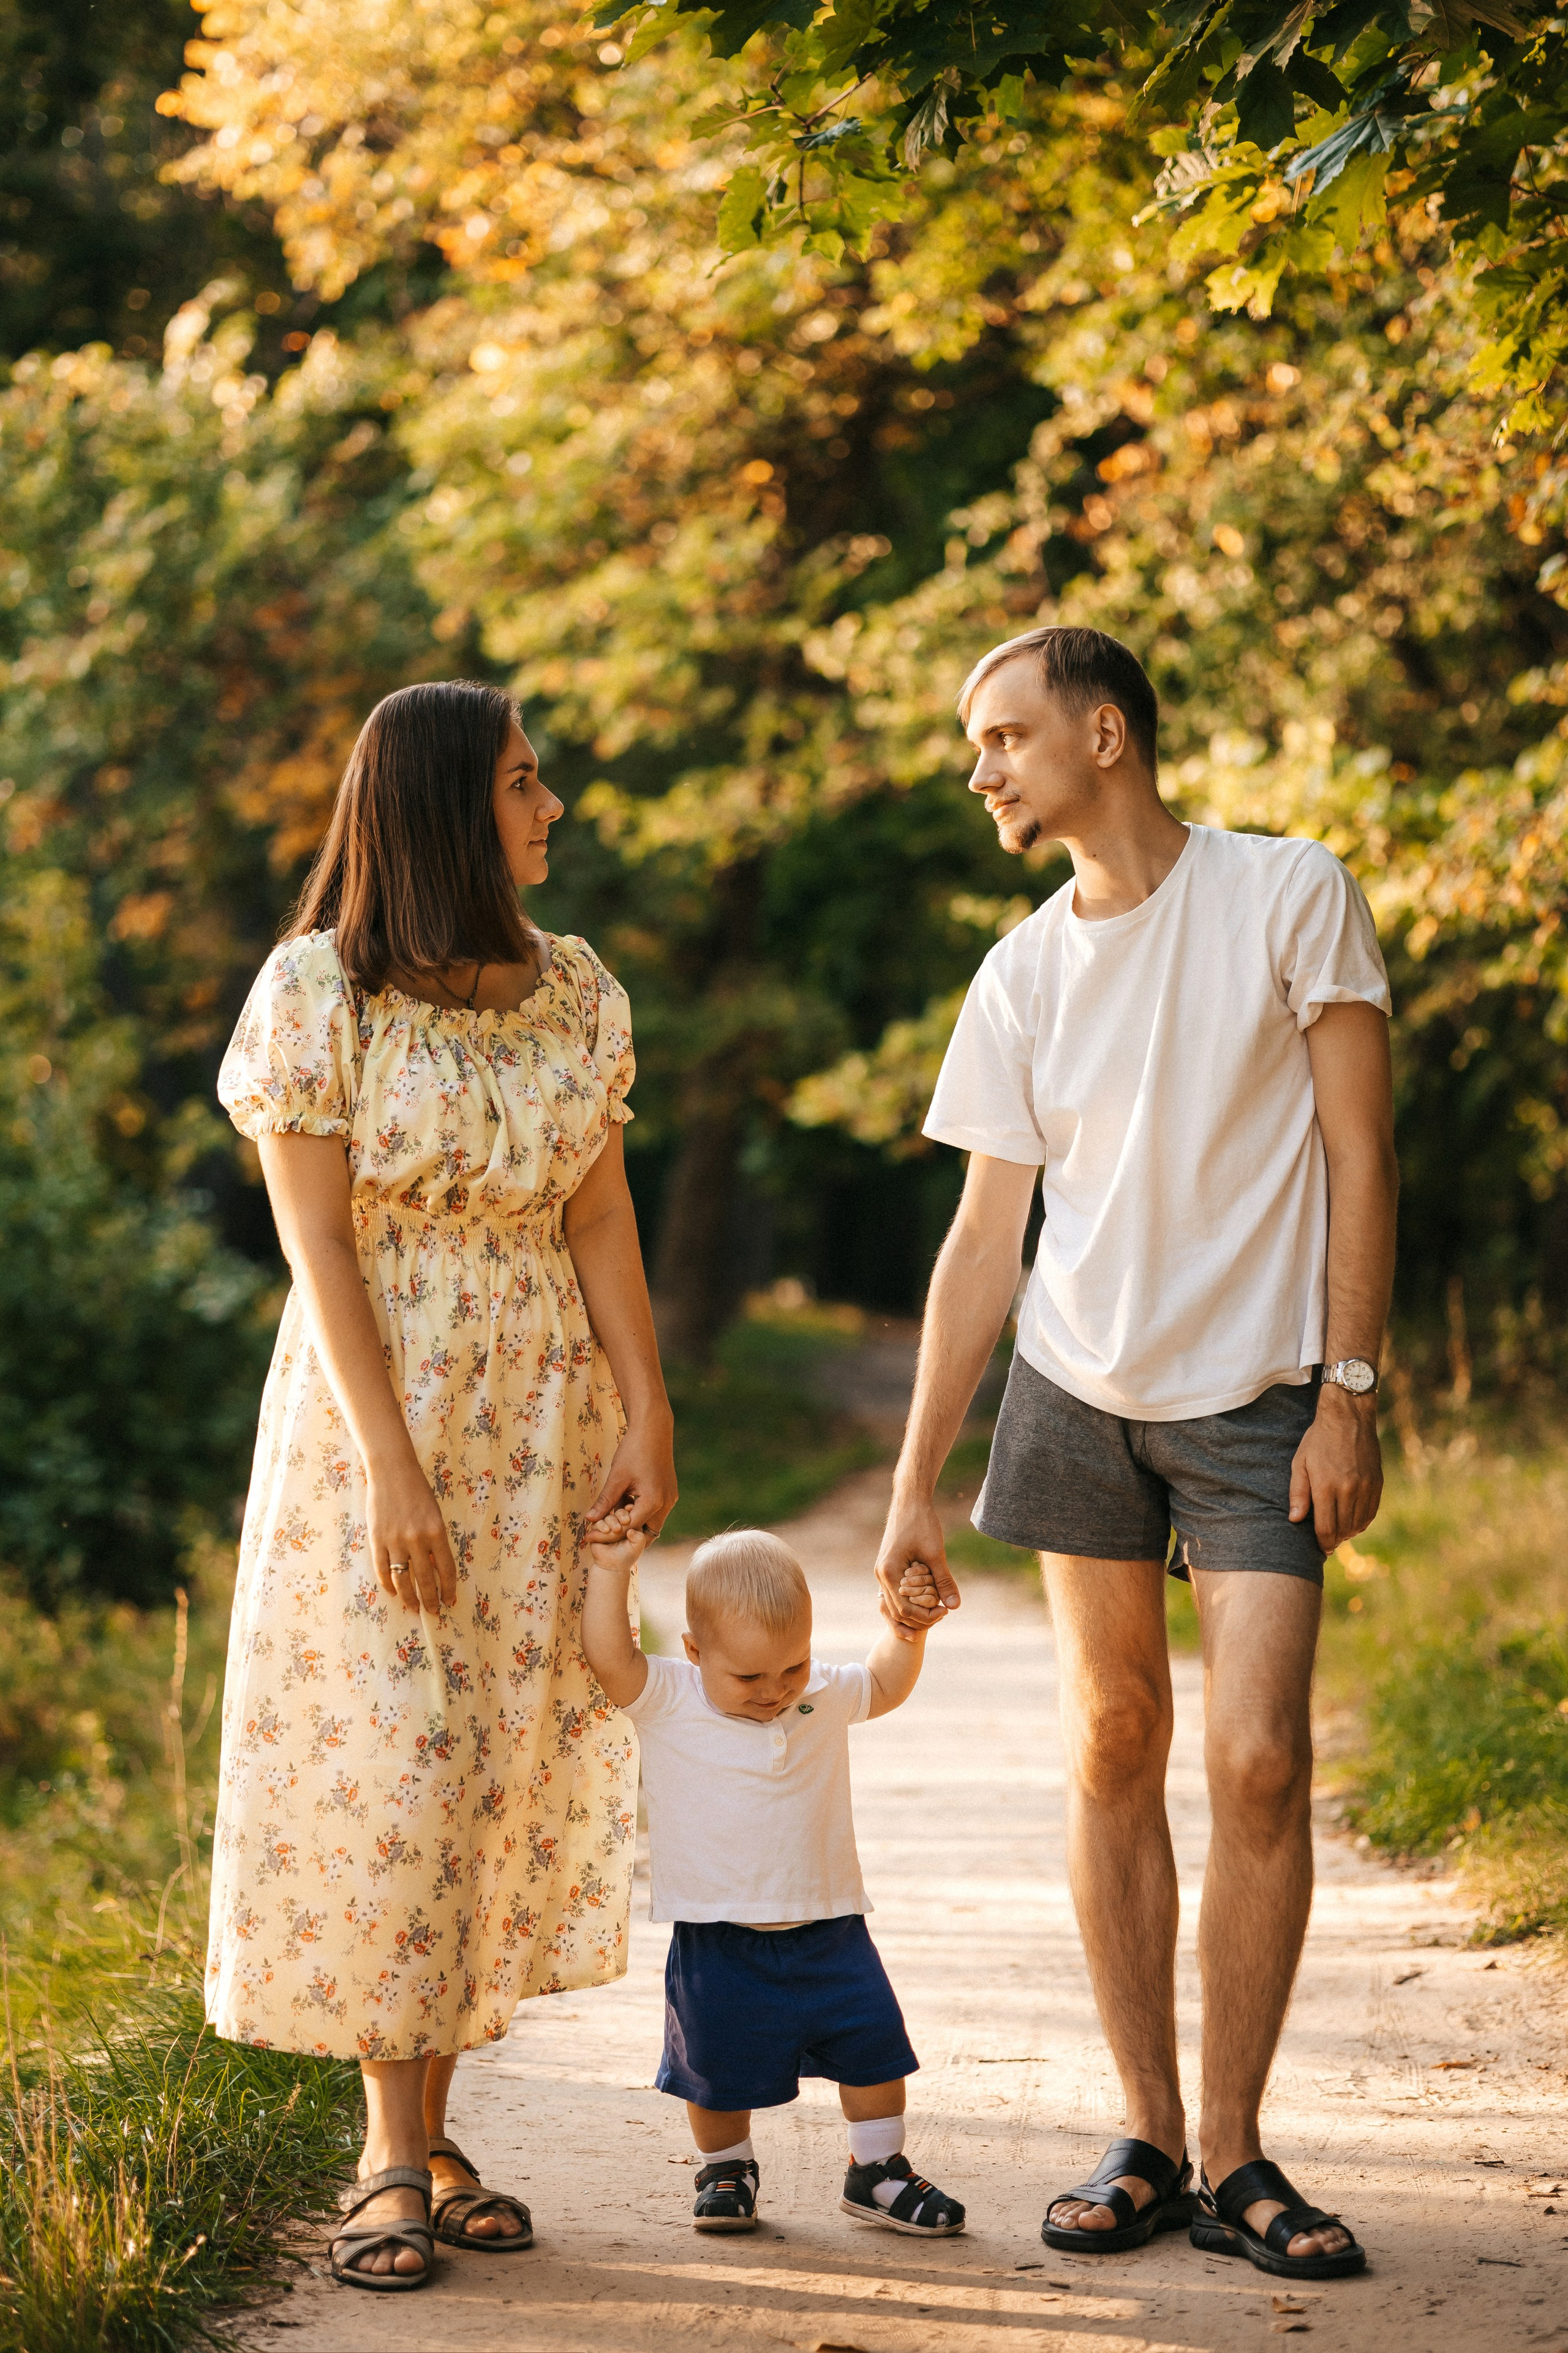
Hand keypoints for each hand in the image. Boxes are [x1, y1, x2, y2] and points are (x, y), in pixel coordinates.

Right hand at [367, 1449, 457, 1616]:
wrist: (392, 1471)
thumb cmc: (418, 1491)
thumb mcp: (434, 1514)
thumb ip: (435, 1541)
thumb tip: (435, 1570)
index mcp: (437, 1532)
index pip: (446, 1569)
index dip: (448, 1589)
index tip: (449, 1601)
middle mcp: (417, 1539)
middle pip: (424, 1579)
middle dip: (430, 1599)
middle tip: (432, 1612)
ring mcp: (395, 1540)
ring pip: (402, 1579)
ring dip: (409, 1597)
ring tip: (413, 1607)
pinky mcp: (376, 1539)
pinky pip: (382, 1569)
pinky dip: (388, 1584)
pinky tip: (393, 1592)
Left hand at [585, 1414, 677, 1538]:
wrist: (654, 1429)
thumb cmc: (635, 1450)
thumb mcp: (616, 1477)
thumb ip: (605, 1501)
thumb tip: (589, 1520)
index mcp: (654, 1501)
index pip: (629, 1529)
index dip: (608, 1534)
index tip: (591, 1537)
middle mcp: (666, 1504)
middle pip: (645, 1533)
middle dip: (624, 1535)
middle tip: (603, 1532)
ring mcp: (670, 1499)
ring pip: (651, 1524)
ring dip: (633, 1524)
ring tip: (611, 1519)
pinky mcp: (669, 1493)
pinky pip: (655, 1512)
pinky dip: (640, 1514)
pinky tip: (624, 1506)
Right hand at [586, 1505, 650, 1574]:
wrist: (613, 1566)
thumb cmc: (627, 1556)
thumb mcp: (638, 1546)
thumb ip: (639, 1537)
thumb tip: (630, 1530)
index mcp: (630, 1523)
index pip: (631, 1511)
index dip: (630, 1509)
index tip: (631, 1510)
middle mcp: (619, 1523)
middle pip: (619, 1511)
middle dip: (621, 1514)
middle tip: (625, 1521)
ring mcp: (607, 1526)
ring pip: (607, 1516)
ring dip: (611, 1520)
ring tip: (615, 1530)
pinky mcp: (597, 1531)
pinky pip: (596, 1523)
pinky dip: (601, 1525)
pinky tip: (606, 1531)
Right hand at [875, 1488, 960, 1644]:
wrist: (910, 1501)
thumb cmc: (922, 1523)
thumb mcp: (936, 1553)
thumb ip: (944, 1581)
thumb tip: (954, 1606)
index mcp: (888, 1573)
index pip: (905, 1609)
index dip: (926, 1616)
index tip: (945, 1612)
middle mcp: (881, 1574)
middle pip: (897, 1610)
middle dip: (919, 1616)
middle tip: (942, 1613)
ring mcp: (883, 1570)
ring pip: (895, 1602)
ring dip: (914, 1609)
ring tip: (936, 1608)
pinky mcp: (888, 1566)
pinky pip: (897, 1591)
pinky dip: (911, 1598)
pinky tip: (928, 1594)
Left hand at [1288, 1386, 1382, 1551]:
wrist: (1349, 1417)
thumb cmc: (1318, 1439)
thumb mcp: (1300, 1463)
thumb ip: (1298, 1493)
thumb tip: (1295, 1520)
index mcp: (1326, 1486)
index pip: (1327, 1528)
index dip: (1323, 1543)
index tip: (1320, 1548)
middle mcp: (1348, 1489)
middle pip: (1344, 1529)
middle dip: (1335, 1539)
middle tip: (1328, 1541)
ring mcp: (1366, 1486)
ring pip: (1359, 1523)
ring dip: (1349, 1532)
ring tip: (1339, 1531)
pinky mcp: (1377, 1483)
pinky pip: (1371, 1512)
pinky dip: (1362, 1521)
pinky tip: (1353, 1521)